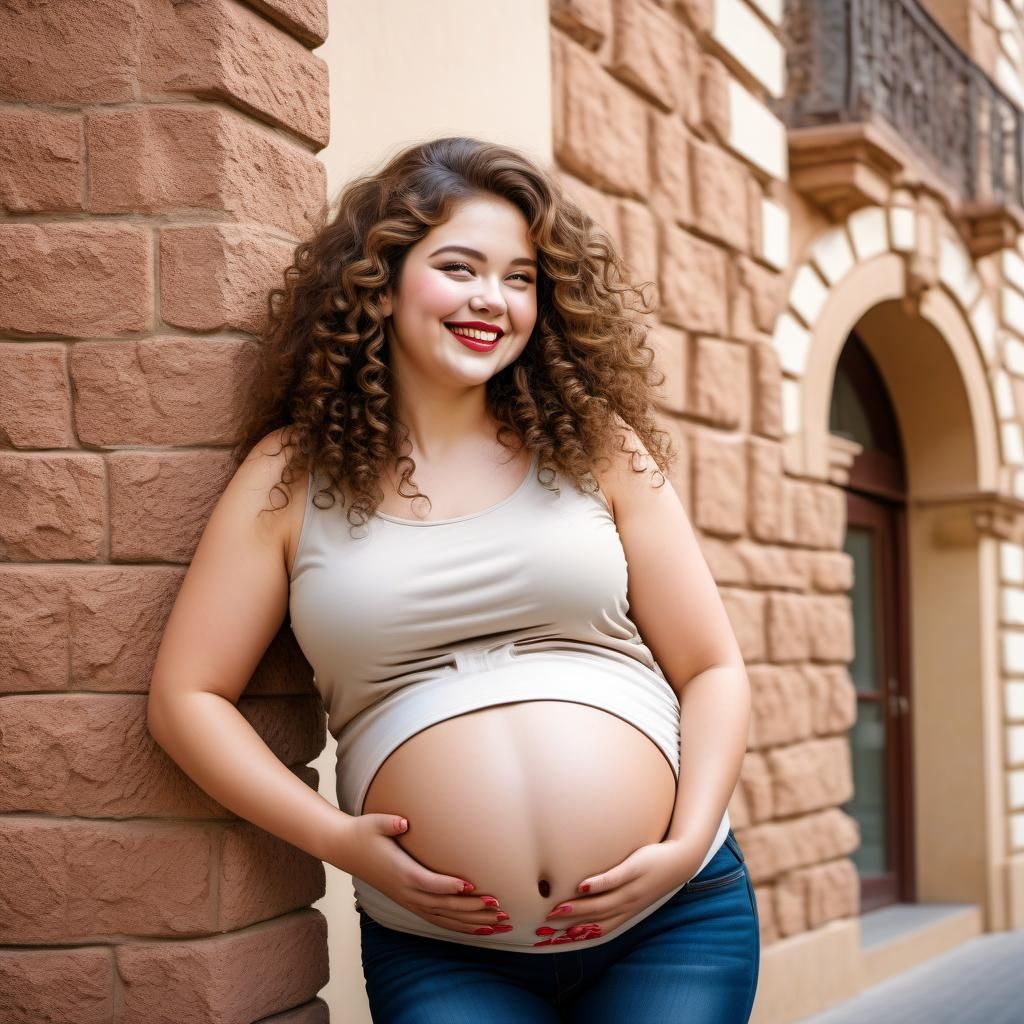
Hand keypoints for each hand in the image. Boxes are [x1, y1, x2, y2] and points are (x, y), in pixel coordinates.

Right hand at [330, 812, 512, 935]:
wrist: (345, 849)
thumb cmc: (364, 833)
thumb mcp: (374, 823)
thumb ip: (390, 823)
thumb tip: (404, 822)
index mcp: (400, 872)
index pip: (429, 883)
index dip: (450, 886)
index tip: (472, 886)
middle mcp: (405, 891)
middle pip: (442, 905)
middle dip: (471, 908)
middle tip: (498, 906)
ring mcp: (407, 899)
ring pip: (443, 917)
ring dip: (471, 922)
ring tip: (497, 922)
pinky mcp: (409, 901)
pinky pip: (437, 919)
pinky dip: (458, 925)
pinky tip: (477, 928)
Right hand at [534, 839, 702, 945]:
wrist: (680, 860)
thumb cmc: (653, 874)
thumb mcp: (636, 891)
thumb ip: (617, 896)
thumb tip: (593, 896)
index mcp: (628, 911)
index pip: (601, 929)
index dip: (580, 934)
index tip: (559, 938)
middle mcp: (628, 904)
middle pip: (597, 919)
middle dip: (573, 923)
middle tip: (549, 924)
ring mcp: (632, 888)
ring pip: (603, 903)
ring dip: (580, 908)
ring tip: (560, 908)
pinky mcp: (635, 869)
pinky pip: (615, 879)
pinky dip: (599, 885)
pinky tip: (583, 886)